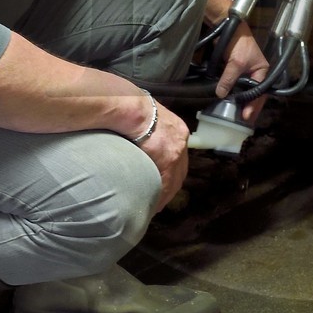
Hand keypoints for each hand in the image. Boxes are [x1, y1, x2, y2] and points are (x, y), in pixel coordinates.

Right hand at [135, 94, 189, 211]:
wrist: (132, 107)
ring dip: (167, 193)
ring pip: (175, 178)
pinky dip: (161, 194)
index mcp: (176, 130)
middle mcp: (181, 140)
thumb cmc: (133, 109)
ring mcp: (177, 149)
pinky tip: (154, 203)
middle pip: (180, 169)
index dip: (172, 170)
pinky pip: (166, 182)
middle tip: (162, 198)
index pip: (178, 156)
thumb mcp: (146, 119)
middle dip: (172, 184)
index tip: (165, 181)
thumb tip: (137, 140)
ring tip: (156, 205)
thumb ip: (148, 132)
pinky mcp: (168, 159)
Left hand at [216, 20, 270, 122]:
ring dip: (240, 103)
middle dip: (248, 107)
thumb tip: (221, 94)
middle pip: (253, 94)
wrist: (228, 27)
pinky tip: (228, 104)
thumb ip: (229, 78)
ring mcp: (244, 73)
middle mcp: (255, 74)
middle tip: (242, 120)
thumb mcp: (236, 62)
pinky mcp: (233, 71)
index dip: (253, 105)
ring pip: (243, 91)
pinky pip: (234, 86)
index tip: (246, 116)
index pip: (260, 92)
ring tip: (235, 116)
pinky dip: (232, 95)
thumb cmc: (238, 44)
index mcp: (262, 71)